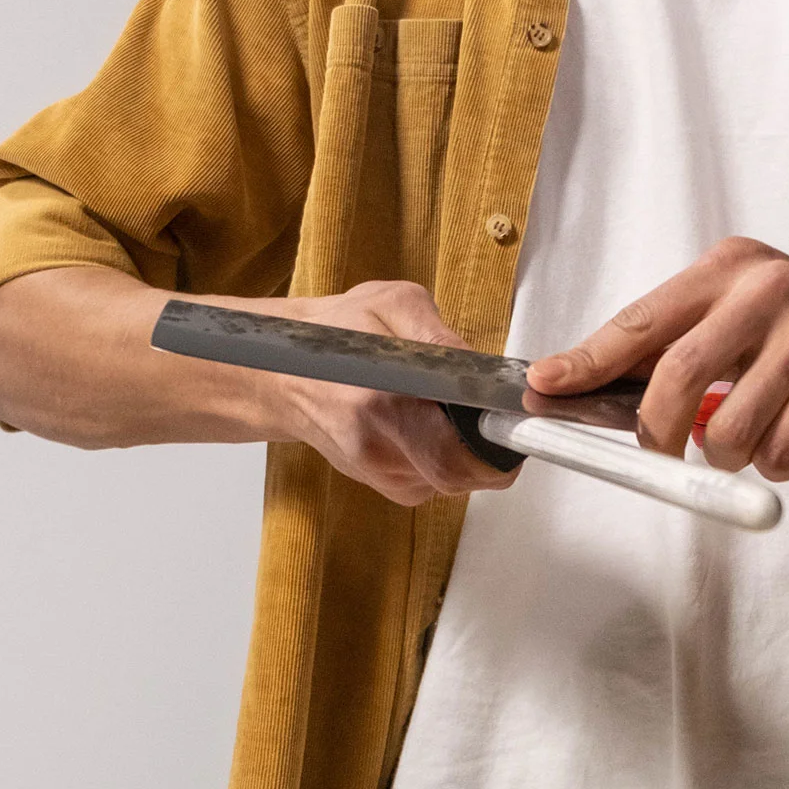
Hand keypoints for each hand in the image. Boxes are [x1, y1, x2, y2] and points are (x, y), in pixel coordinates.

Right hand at [274, 281, 519, 506]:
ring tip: (449, 410)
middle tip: (490, 413)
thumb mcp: (391, 305)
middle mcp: (376, 448)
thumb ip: (440, 336)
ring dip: (465, 452)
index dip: (496, 443)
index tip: (509, 419)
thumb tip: (482, 370)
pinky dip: (443, 459)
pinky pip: (432, 483)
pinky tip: (427, 426)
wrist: (278, 371)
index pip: (458, 455)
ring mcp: (375, 471)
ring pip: (451, 483)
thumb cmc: (333, 333)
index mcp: (381, 404)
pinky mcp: (378, 482)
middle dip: (489, 449)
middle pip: (461, 477)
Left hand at [526, 238, 788, 481]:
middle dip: (657, 432)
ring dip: (728, 455)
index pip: (640, 319)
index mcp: (728, 266)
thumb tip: (591, 386)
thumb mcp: (743, 313)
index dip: (587, 360)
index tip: (545, 385)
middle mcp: (764, 287)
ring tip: (752, 436)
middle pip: (674, 379)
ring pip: (726, 430)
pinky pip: (777, 452)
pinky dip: (774, 465)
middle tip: (661, 451)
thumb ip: (679, 341)